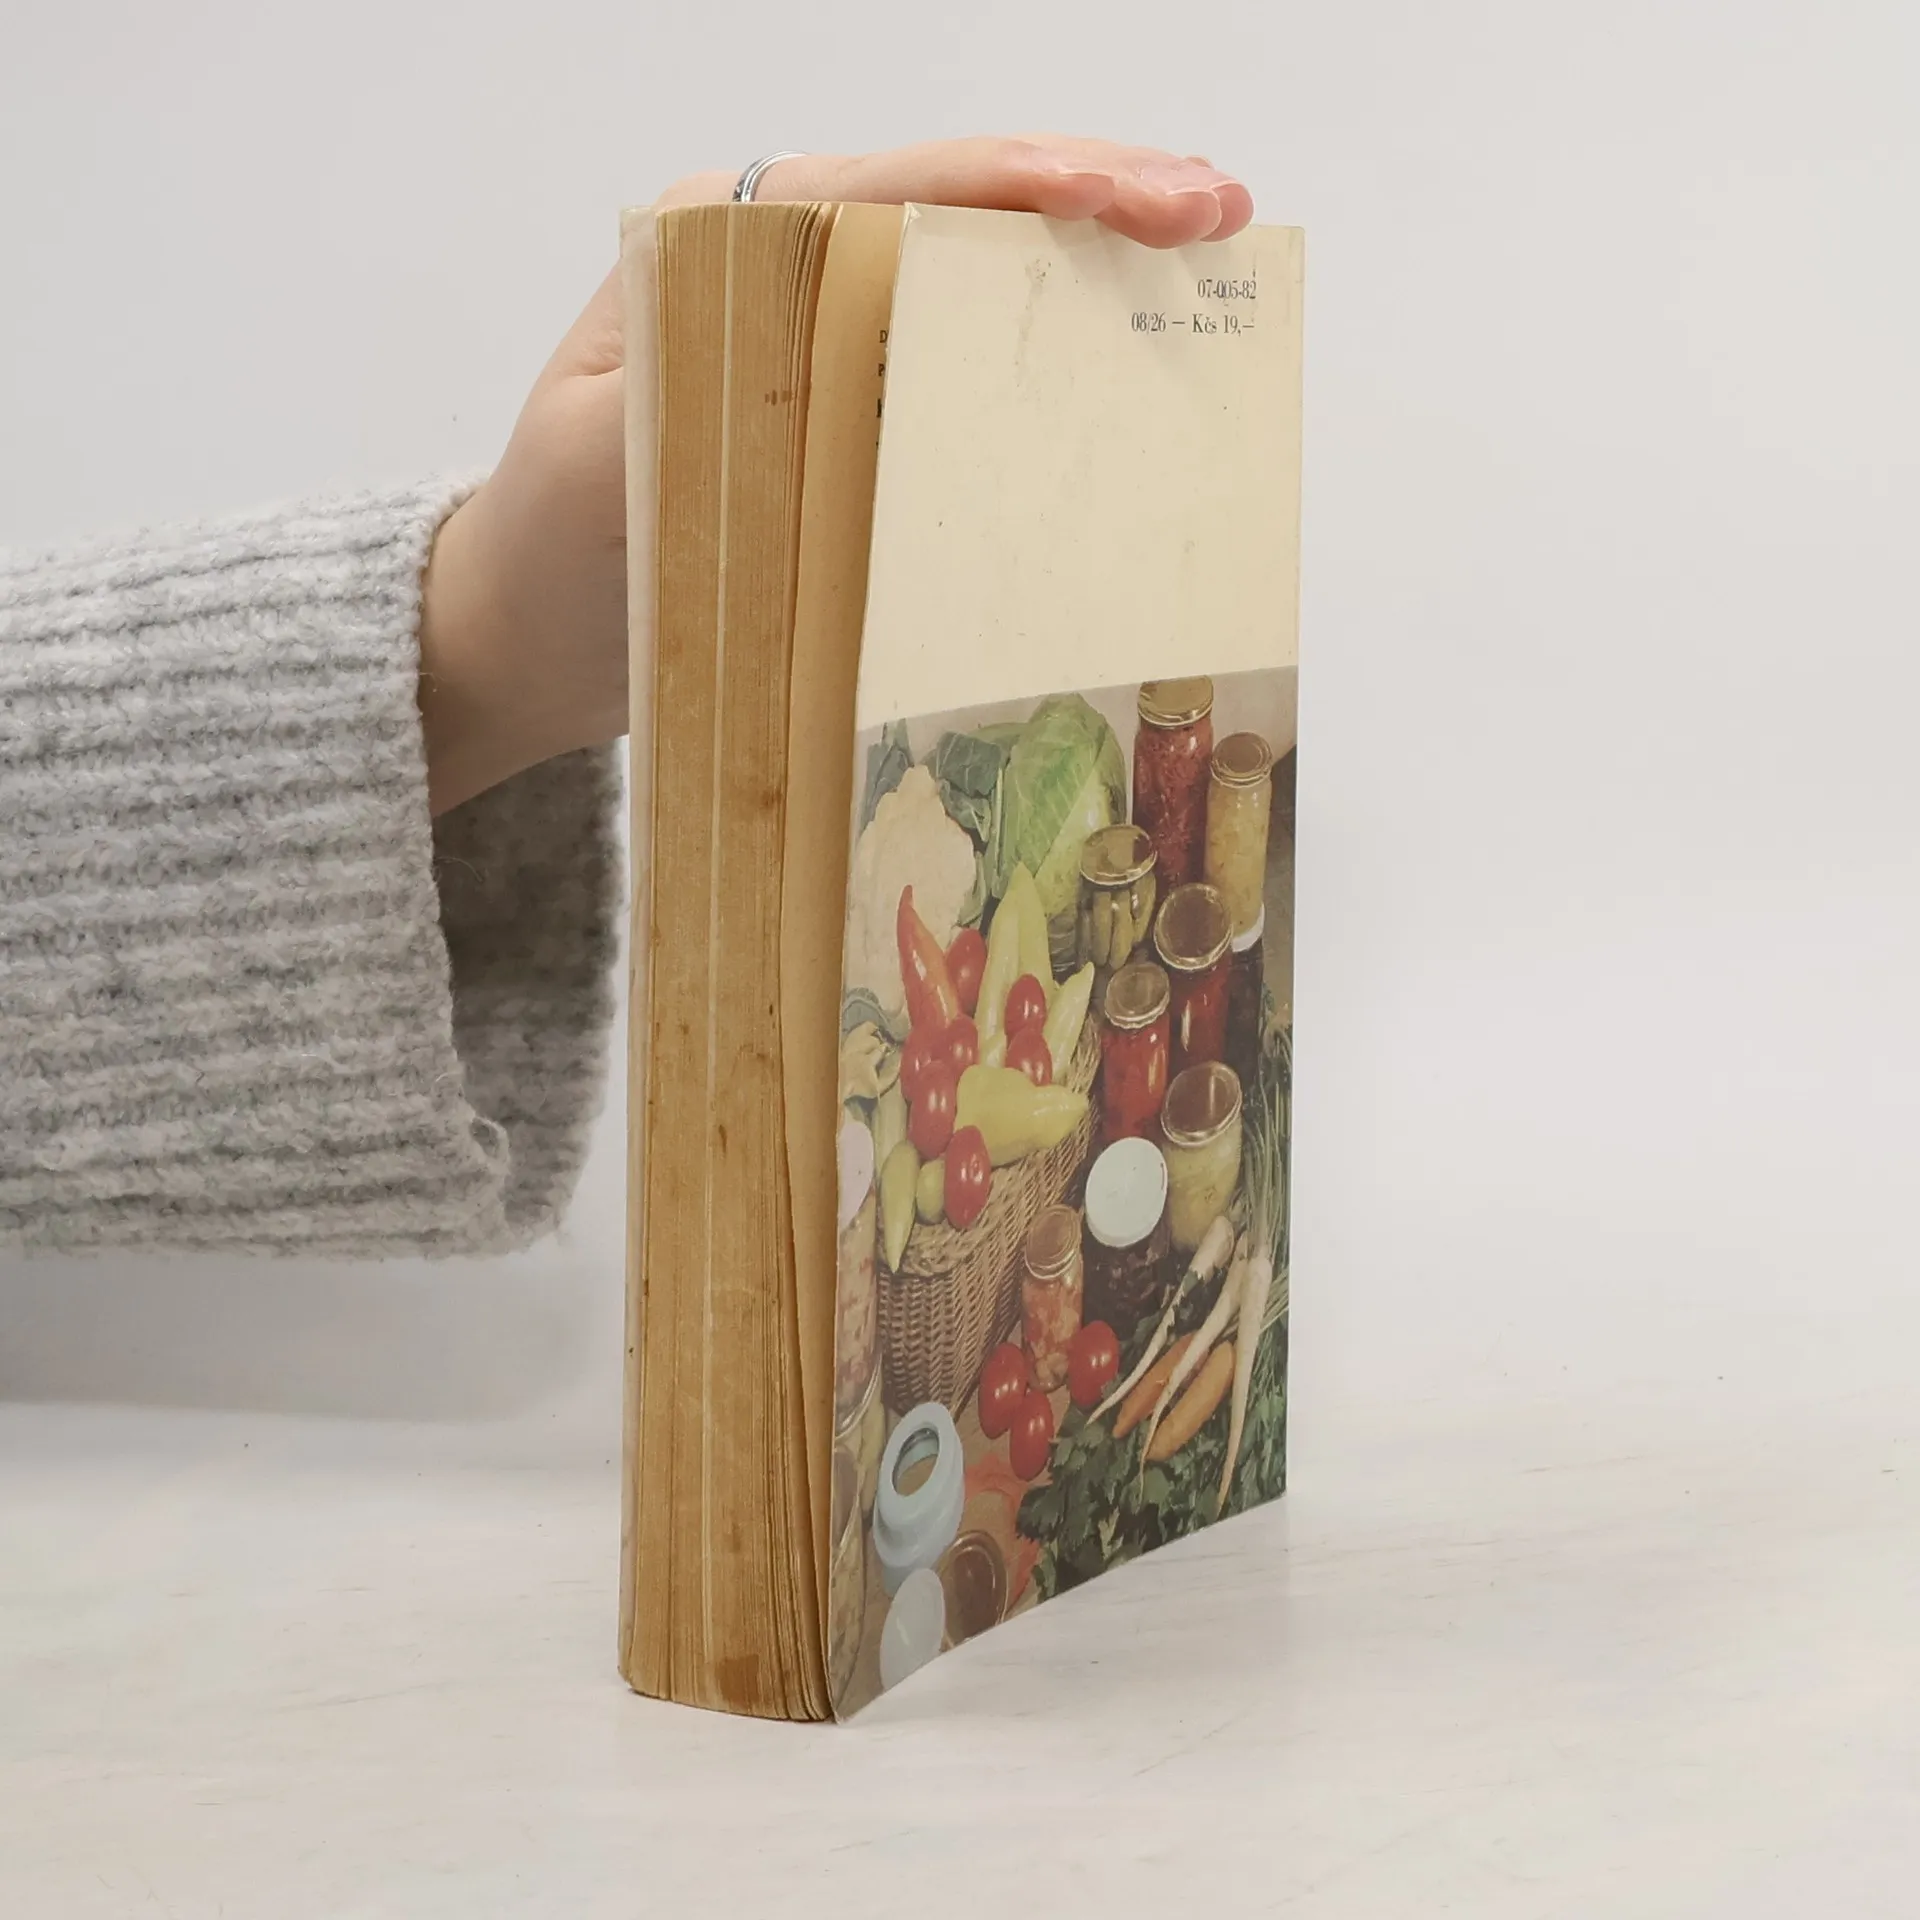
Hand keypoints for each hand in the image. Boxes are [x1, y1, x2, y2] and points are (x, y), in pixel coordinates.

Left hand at [418, 138, 1255, 813]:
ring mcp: (816, 324)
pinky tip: (1127, 331)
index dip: (1021, 185)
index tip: (1131, 201)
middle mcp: (775, 260)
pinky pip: (957, 344)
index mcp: (716, 245)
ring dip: (1088, 249)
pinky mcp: (844, 396)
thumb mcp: (605, 464)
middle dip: (1090, 192)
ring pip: (969, 258)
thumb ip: (709, 388)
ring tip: (1202, 242)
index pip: (891, 187)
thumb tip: (848, 343)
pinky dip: (1046, 330)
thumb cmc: (549, 556)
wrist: (522, 634)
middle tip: (1214, 208)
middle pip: (952, 199)